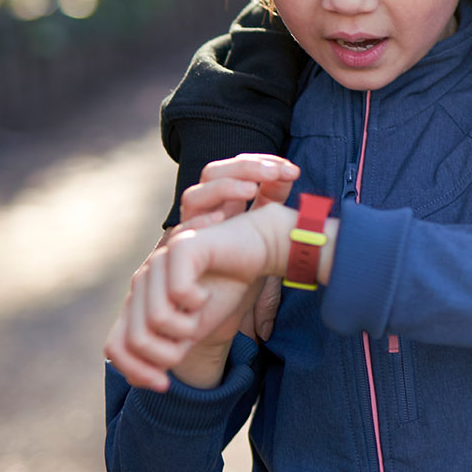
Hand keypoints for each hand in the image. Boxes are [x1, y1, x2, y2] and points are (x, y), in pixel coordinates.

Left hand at [104, 215, 281, 390]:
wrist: (254, 251)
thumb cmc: (222, 291)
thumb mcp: (191, 331)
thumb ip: (165, 351)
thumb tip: (137, 380)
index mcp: (138, 303)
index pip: (116, 348)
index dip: (136, 372)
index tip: (164, 384)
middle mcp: (141, 282)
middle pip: (136, 340)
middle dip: (169, 353)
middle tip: (192, 338)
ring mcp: (157, 263)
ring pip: (156, 319)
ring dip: (187, 326)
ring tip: (200, 311)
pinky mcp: (179, 246)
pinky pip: (178, 292)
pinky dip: (198, 302)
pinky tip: (206, 292)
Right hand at [181, 154, 298, 341]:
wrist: (209, 309)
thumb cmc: (239, 271)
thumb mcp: (262, 234)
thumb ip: (273, 207)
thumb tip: (295, 182)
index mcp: (226, 201)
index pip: (238, 169)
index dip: (262, 163)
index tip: (292, 170)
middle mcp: (205, 209)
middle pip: (214, 172)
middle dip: (245, 168)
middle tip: (275, 172)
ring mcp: (189, 228)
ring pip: (195, 194)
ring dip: (223, 188)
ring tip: (251, 190)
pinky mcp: (176, 251)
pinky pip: (182, 230)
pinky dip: (199, 221)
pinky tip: (220, 218)